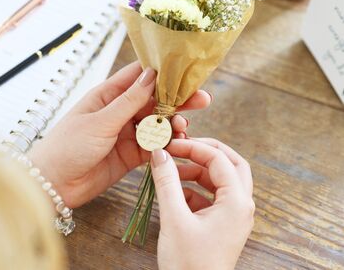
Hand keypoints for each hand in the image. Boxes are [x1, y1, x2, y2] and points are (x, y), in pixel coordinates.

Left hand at [28, 62, 210, 207]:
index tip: (185, 72)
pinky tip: (177, 143)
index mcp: (108, 95)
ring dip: (172, 123)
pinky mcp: (132, 153)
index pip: (139, 76)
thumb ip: (129, 101)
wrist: (54, 185)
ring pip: (157, 123)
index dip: (162, 72)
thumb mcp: (101, 120)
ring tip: (184, 127)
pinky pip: (154, 145)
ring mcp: (127, 132)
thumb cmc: (68, 146)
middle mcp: (120, 111)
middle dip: (177, 99)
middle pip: (154, 100)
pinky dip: (166, 143)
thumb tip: (152, 74)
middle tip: (201, 99)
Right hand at [151, 138, 253, 269]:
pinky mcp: (223, 223)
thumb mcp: (174, 218)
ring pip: (221, 179)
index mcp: (237, 202)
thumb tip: (160, 153)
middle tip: (184, 147)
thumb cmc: (188, 265)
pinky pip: (212, 196)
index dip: (193, 147)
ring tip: (172, 171)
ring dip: (198, 171)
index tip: (171, 144)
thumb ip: (167, 182)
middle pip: (231, 164)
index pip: (219, 159)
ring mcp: (233, 215)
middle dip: (207, 152)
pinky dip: (194, 189)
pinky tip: (175, 194)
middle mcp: (241, 205)